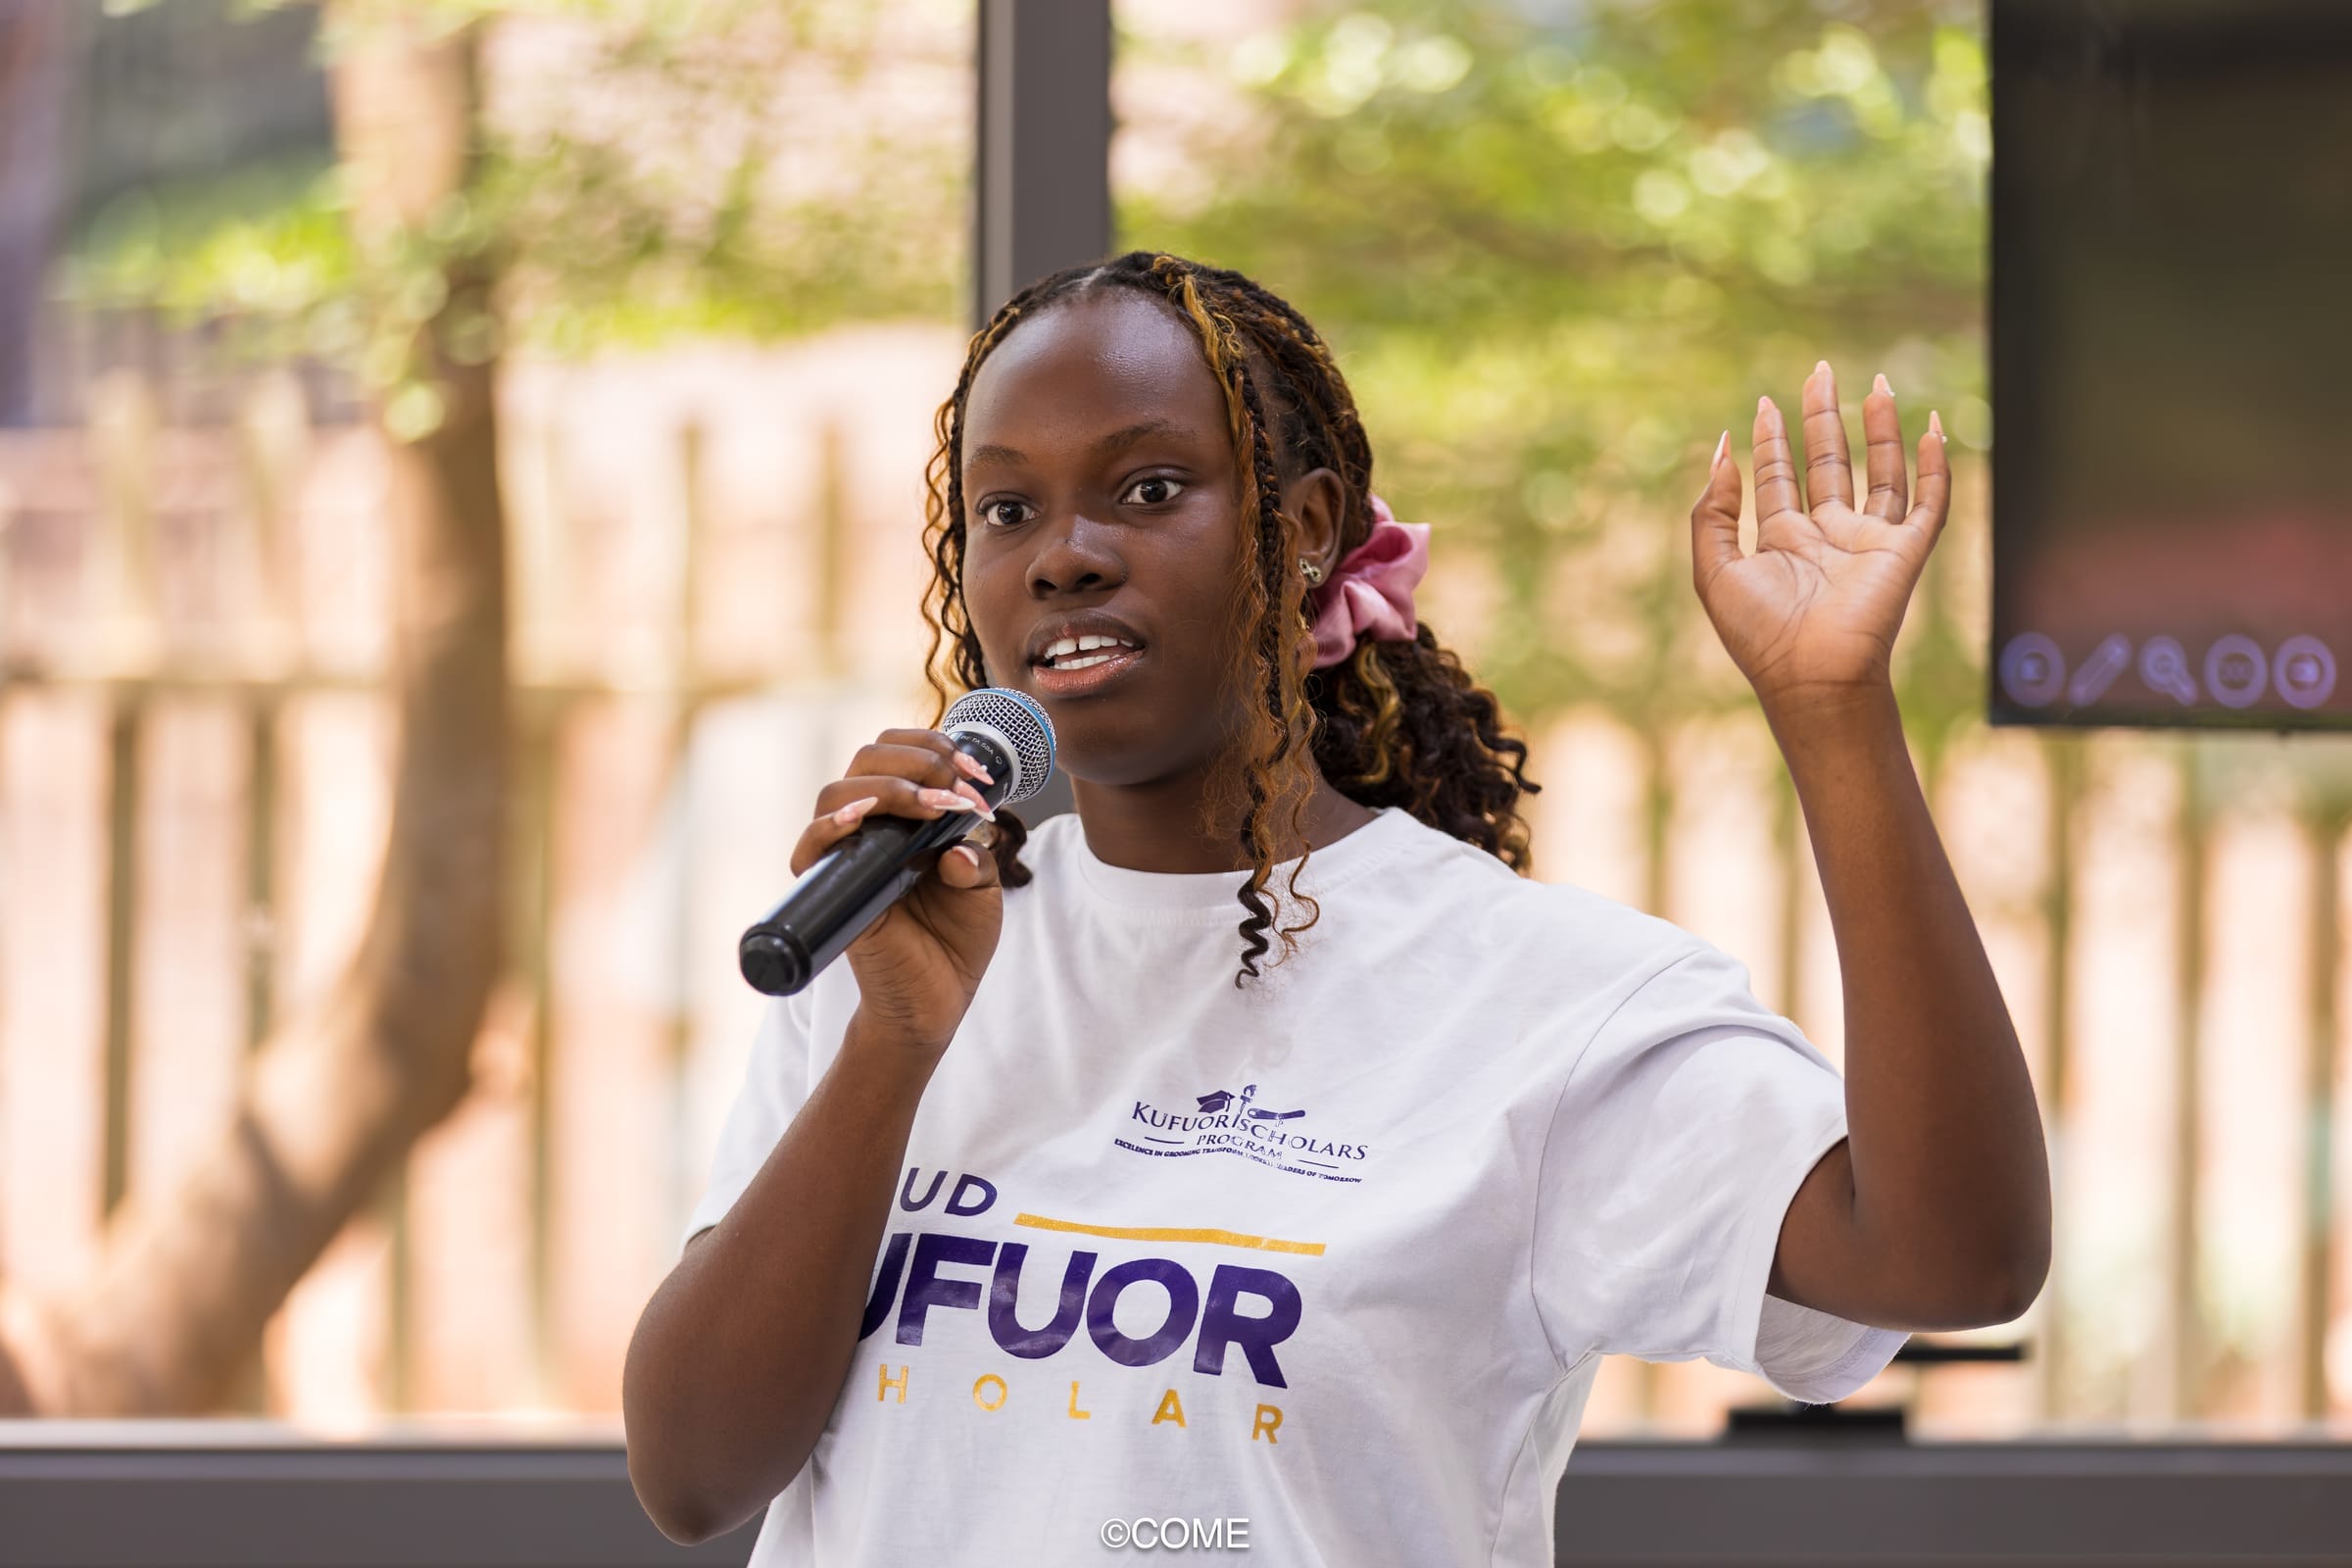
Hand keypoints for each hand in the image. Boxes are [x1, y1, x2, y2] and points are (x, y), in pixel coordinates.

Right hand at [791, 729, 1002, 1054]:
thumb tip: (956, 844)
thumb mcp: (981, 888)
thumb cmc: (955, 941)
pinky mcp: (831, 889)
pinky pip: (810, 847)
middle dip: (920, 761)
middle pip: (867, 759)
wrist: (937, 1001)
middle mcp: (869, 827)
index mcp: (903, 816)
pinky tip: (862, 816)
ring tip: (934, 807)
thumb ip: (975, 856)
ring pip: (838, 791)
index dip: (934, 747)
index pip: (898, 752)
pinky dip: (830, 825)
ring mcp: (846, 856)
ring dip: (891, 788)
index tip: (976, 774)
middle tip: (960, 792)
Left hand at [1689, 362, 1949, 716]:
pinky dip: (1933, 467)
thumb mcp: (1713, 570)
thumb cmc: (1759, 634)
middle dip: (1823, 418)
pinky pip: (1927, 503)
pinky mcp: (1906, 553)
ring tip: (1876, 384)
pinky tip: (1928, 429)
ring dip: (1879, 430)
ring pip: (1879, 474)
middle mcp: (1827, 538)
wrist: (1813, 677)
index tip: (1766, 403)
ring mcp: (1869, 544)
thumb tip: (1719, 451)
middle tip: (1821, 370)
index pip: (1779, 478)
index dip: (1772, 440)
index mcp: (1782, 543)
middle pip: (1829, 464)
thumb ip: (1711, 512)